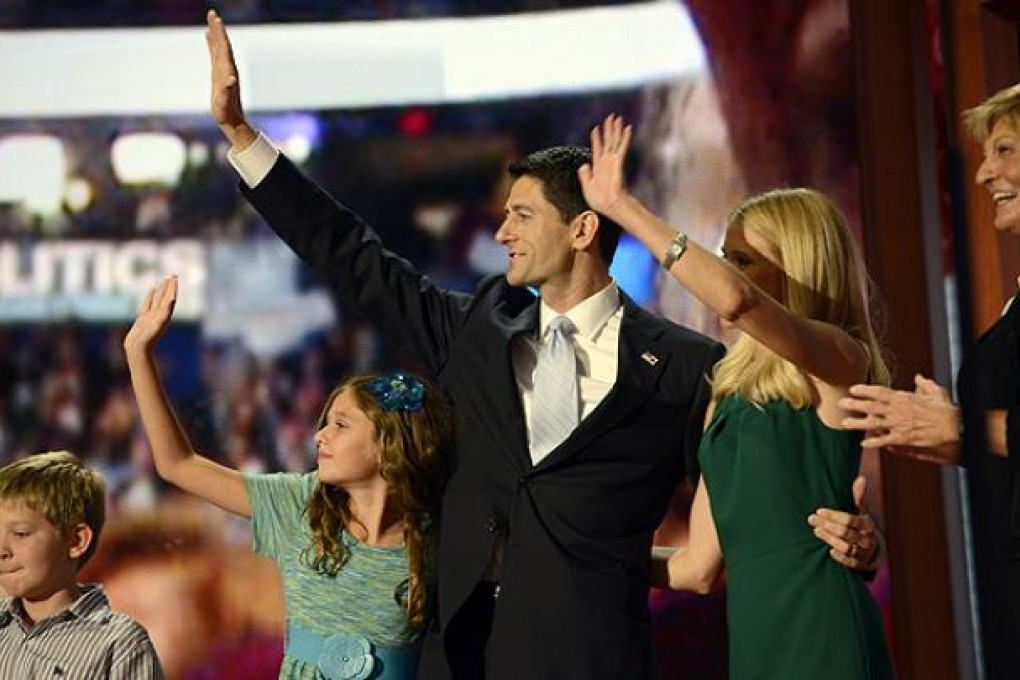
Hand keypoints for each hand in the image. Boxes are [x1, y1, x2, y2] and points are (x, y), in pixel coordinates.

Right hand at [124, 276, 177, 355]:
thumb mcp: (158, 324)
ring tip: (165, 280)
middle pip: (166, 296)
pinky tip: (152, 289)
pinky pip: (148, 303)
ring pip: (158, 298)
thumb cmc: (148, 338)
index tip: (175, 278)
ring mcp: (151, 315)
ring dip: (162, 289)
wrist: (137, 349)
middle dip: (170, 286)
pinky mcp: (143, 317)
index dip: (173, 288)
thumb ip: (165, 313)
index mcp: (164, 315)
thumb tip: (172, 300)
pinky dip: (150, 296)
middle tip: (173, 275)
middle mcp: (159, 314)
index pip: (170, 298)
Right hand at [205, 10, 255, 148]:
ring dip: (215, 33)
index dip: (220, 34)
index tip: (217, 20)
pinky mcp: (219, 73)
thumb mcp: (225, 103)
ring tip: (211, 20)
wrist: (232, 120)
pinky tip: (209, 36)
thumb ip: (227, 91)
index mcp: (227, 71)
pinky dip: (212, 43)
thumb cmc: (226, 113)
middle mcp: (227, 68)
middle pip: (222, 44)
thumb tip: (231, 79)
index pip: (223, 48)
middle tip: (212, 13)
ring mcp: (223, 70)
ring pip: (219, 47)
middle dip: (217, 29)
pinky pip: (215, 54)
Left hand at [577, 114, 631, 217]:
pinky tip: (627, 128)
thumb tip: (583, 165)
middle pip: (608, 141)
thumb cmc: (600, 200)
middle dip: (609, 129)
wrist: (609, 205)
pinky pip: (622, 147)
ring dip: (616, 129)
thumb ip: (585, 175)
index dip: (597, 139)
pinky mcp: (619, 162)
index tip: (595, 128)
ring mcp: (613, 161)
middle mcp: (606, 162)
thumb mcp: (587, 187)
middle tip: (611, 117)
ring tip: (618, 118)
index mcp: (598, 167)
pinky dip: (624, 137)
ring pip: (615, 141)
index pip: (597, 149)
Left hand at [808, 476, 880, 569]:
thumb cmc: (860, 526)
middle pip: (846, 532)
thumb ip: (857, 497)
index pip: (850, 519)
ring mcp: (864, 553)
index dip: (834, 515)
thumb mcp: (859, 512)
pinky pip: (850, 562)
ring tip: (816, 531)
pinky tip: (829, 551)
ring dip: (830, 539)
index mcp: (867, 524)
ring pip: (846, 547)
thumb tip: (861, 478)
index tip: (819, 511)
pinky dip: (840, 557)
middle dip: (827, 525)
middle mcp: (867, 539)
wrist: (873, 549)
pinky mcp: (860, 564)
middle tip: (811, 519)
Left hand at [839, 374, 960, 463]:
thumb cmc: (947, 411)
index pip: (880, 391)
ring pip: (873, 423)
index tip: (853, 388)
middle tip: (841, 403)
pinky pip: (885, 440)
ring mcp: (900, 424)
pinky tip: (863, 444)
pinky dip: (874, 442)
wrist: (957, 427)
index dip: (864, 389)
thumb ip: (925, 384)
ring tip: (844, 423)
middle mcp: (899, 410)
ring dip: (857, 423)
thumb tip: (918, 377)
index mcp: (905, 398)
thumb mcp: (937, 391)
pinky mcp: (904, 438)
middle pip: (871, 406)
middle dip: (854, 404)